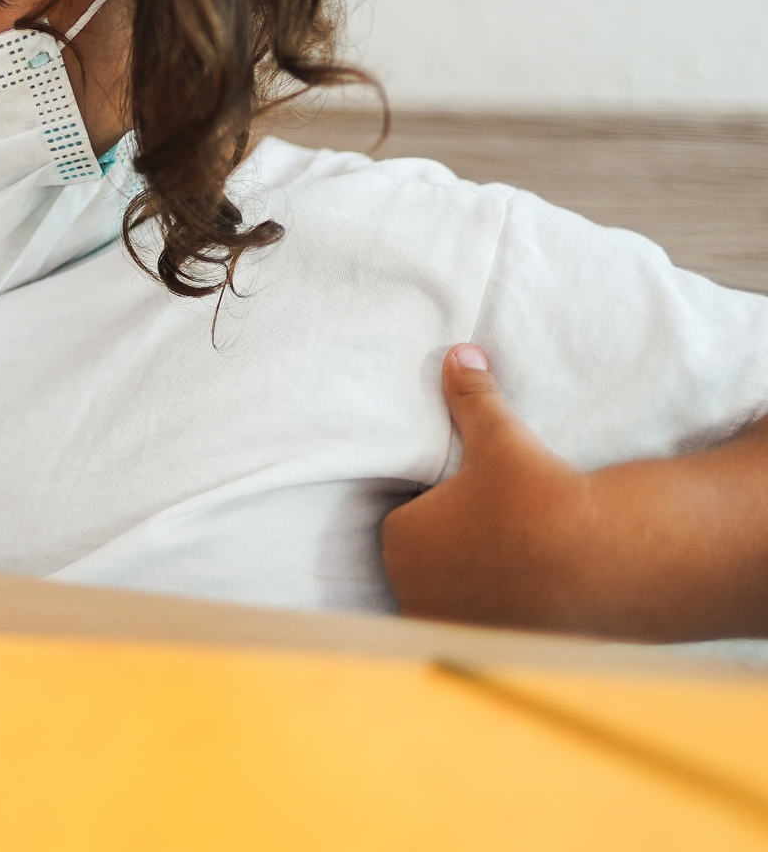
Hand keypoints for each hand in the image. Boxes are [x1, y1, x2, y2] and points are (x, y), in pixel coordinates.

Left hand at [380, 344, 600, 631]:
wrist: (602, 561)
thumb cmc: (538, 497)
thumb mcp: (498, 439)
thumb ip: (471, 396)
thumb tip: (460, 352)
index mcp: (399, 537)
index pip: (407, 520)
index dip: (438, 511)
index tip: (471, 505)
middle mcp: (411, 587)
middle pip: (424, 561)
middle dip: (449, 549)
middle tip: (493, 532)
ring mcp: (447, 624)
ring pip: (447, 596)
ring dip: (467, 586)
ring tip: (508, 566)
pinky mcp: (485, 650)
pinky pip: (477, 629)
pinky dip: (492, 617)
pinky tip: (519, 600)